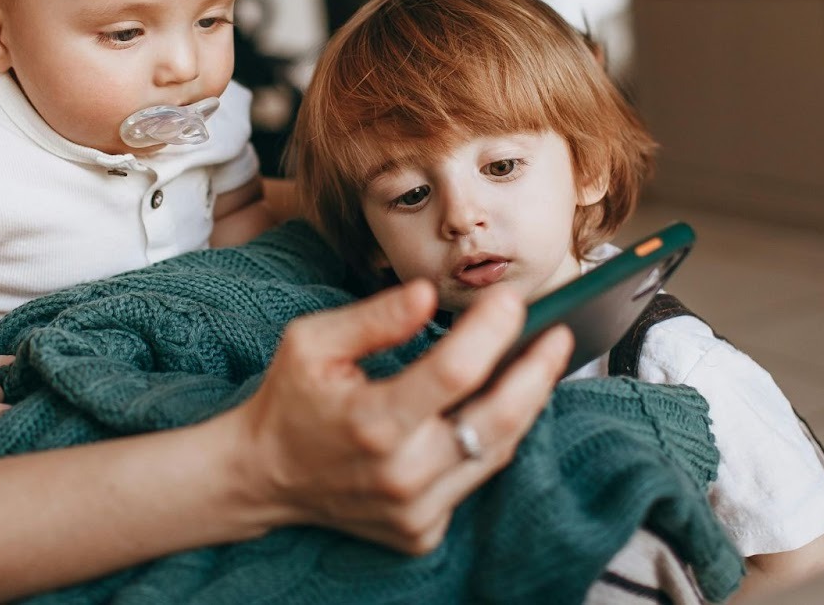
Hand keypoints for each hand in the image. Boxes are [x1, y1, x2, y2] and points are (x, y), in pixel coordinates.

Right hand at [230, 279, 571, 553]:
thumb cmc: (290, 400)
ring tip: (543, 361)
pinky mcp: (422, 530)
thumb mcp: (312, 341)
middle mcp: (400, 475)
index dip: (491, 331)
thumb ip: (374, 317)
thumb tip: (427, 293)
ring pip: (495, 452)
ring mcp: (415, 511)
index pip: (455, 372)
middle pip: (496, 421)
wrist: (263, 476)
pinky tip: (500, 404)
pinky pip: (474, 477)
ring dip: (525, 404)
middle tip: (559, 335)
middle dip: (537, 373)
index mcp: (372, 422)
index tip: (511, 300)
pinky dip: (490, 439)